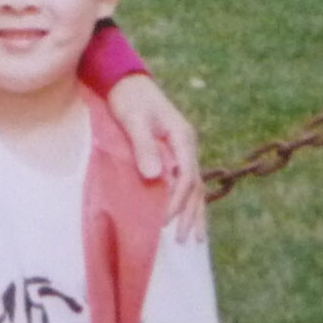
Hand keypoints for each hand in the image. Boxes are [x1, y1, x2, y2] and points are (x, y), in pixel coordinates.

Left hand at [105, 71, 205, 239]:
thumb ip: (144, 147)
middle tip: (184, 240)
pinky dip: (187, 202)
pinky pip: (185, 181)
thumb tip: (155, 177)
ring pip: (194, 187)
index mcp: (182, 137)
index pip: (186, 176)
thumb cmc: (128, 98)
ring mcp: (182, 150)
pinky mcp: (173, 153)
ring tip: (193, 239)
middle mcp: (187, 145)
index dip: (177, 200)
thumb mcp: (134, 120)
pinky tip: (186, 217)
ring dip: (193, 213)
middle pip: (195, 186)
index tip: (165, 220)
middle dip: (190, 214)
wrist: (127, 81)